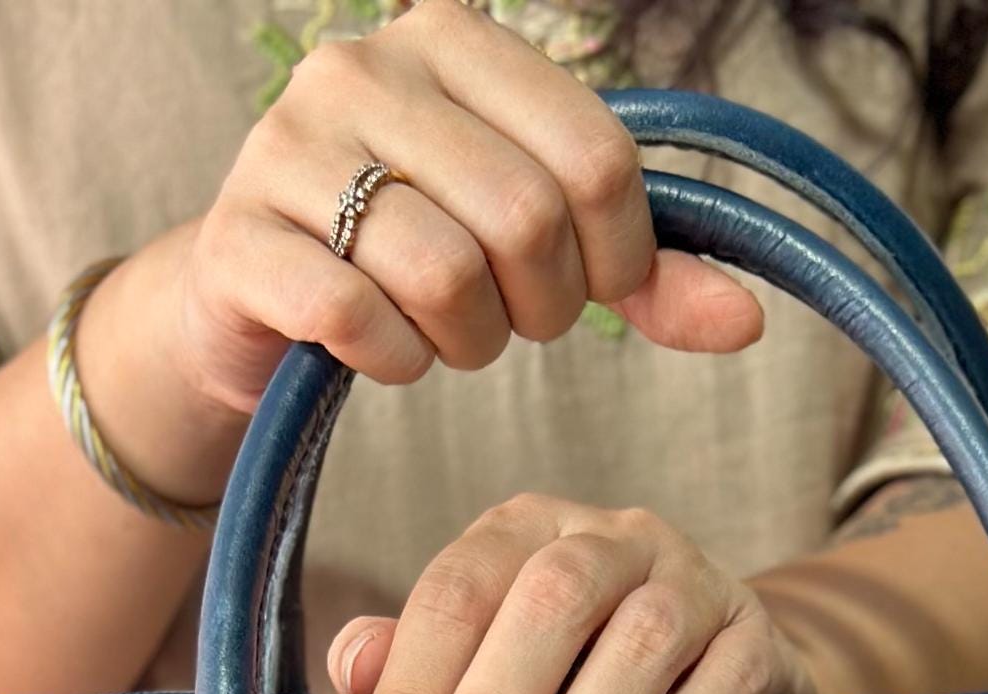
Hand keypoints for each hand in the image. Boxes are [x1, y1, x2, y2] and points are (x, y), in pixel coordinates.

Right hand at [174, 0, 760, 414]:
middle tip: (509, 321)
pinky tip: (380, 349)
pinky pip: (358, 319)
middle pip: (525, 219)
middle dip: (540, 307)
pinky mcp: (241, 235)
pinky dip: (392, 360)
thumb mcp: (534, 241)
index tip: (593, 289)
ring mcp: (290, 143)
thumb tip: (746, 324)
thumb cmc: (412, 252)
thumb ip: (642, 273)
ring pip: (444, 275)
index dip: (619, 259)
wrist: (254, 292)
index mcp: (455, 38)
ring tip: (442, 334)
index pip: (595, 157)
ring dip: (466, 342)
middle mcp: (367, 66)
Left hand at [329, 494, 818, 693]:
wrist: (729, 670)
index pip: (457, 594)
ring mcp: (695, 584)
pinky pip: (721, 683)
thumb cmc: (583, 672)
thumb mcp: (493, 655)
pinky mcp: (758, 641)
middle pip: (548, 604)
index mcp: (528, 532)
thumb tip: (352, 665)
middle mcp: (613, 540)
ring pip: (639, 642)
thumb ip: (418, 658)